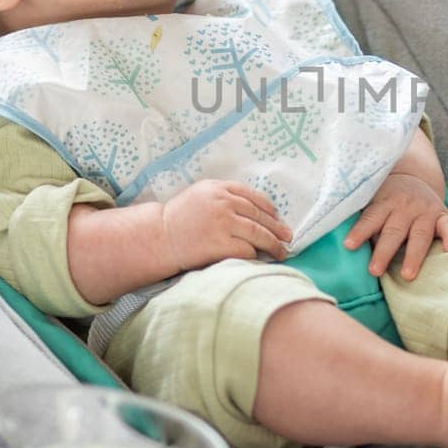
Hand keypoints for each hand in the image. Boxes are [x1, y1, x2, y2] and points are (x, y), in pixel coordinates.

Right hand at [159, 180, 291, 269]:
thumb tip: (254, 209)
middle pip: (260, 216)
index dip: (270, 209)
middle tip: (288, 237)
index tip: (277, 217)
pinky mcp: (221, 244)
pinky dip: (256, 255)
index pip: (254, 196)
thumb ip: (225, 195)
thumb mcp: (201, 194)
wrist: (160, 236)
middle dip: (277, 228)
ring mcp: (223, 224)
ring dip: (274, 244)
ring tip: (281, 251)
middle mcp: (223, 203)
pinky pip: (247, 250)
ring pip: (258, 233)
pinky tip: (260, 259)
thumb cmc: (180, 217)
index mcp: (220, 188)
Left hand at [345, 172, 447, 280]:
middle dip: (384, 252)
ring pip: (419, 235)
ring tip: (407, 275)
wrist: (414, 177)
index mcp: (385, 202)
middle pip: (394, 231)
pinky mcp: (443, 215)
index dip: (360, 231)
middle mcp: (406, 206)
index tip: (349, 246)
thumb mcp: (374, 202)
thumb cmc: (387, 200)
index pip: (371, 218)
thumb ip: (369, 223)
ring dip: (414, 255)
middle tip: (375, 271)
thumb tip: (352, 251)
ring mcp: (426, 210)